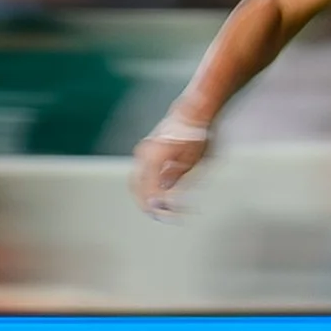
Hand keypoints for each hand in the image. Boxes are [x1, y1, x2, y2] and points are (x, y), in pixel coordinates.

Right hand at [132, 103, 212, 218]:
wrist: (191, 114)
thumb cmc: (194, 134)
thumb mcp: (191, 163)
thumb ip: (175, 183)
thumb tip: (167, 201)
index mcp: (153, 158)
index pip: (149, 192)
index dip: (160, 207)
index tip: (170, 216)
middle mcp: (143, 155)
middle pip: (137, 189)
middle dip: (150, 206)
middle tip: (166, 216)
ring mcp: (142, 153)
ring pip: (136, 183)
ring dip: (147, 198)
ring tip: (163, 209)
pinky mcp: (145, 153)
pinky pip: (140, 175)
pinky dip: (147, 188)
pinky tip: (160, 195)